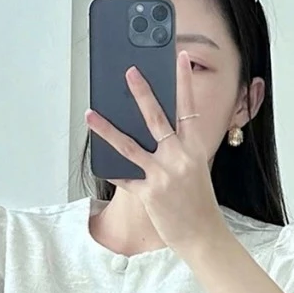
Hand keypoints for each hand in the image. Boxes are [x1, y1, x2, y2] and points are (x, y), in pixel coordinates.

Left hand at [84, 50, 229, 259]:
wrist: (203, 235)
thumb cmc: (198, 203)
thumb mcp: (195, 170)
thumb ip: (178, 149)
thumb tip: (152, 131)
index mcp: (195, 150)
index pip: (189, 108)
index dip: (184, 82)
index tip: (181, 57)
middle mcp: (179, 159)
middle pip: (157, 119)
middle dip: (142, 92)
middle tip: (130, 71)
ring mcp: (163, 176)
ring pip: (130, 145)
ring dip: (107, 129)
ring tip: (90, 114)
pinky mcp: (148, 194)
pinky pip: (123, 177)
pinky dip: (109, 169)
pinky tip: (96, 159)